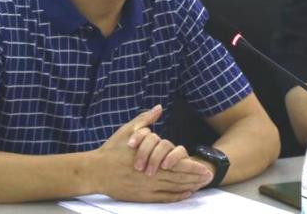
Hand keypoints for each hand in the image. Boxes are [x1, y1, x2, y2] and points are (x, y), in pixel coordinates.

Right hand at [90, 105, 213, 201]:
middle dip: (196, 178)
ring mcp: (148, 187)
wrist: (96, 171)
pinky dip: (176, 196)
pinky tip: (185, 194)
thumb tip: (158, 107)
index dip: (193, 166)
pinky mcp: (143, 196)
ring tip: (201, 186)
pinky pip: (164, 198)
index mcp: (152, 158)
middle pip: (179, 178)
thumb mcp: (128, 130)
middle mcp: (153, 175)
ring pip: (174, 188)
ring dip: (189, 187)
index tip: (206, 167)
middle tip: (209, 177)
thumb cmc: (112, 150)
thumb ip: (145, 119)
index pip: (178, 164)